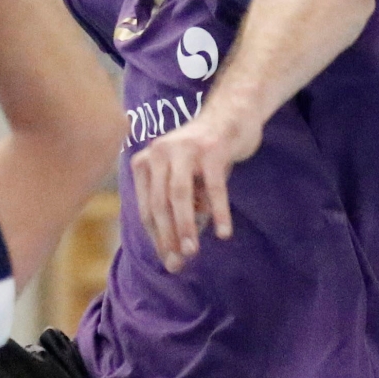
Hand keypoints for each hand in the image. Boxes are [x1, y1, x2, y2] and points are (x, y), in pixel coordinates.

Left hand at [129, 104, 260, 270]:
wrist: (232, 114)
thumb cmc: (205, 156)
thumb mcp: (187, 183)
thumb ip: (181, 213)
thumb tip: (177, 256)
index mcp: (145, 162)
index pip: (146, 208)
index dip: (157, 237)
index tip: (169, 261)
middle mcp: (158, 152)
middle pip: (158, 203)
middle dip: (167, 236)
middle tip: (179, 263)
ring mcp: (184, 148)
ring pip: (178, 195)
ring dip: (184, 226)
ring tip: (192, 251)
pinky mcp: (211, 148)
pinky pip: (213, 186)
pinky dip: (218, 212)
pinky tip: (224, 233)